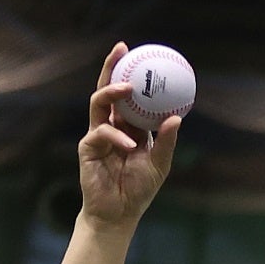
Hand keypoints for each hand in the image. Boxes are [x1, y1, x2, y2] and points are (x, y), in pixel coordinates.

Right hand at [78, 43, 181, 231]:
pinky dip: (117, 137)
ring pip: (98, 103)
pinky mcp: (87, 147)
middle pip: (107, 89)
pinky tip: (130, 145)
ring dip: (112, 93)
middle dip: (112, 67)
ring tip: (127, 88)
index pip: (128, 96)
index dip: (131, 74)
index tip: (141, 56)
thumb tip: (177, 118)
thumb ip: (166, 141)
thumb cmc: (139, 189)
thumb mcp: (159, 164)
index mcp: (129, 126)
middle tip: (122, 50)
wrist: (119, 213)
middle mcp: (111, 125)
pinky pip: (101, 134)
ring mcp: (97, 134)